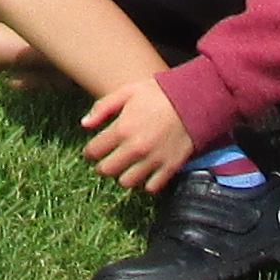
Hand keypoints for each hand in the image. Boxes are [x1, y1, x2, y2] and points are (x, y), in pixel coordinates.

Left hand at [76, 74, 195, 192]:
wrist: (195, 100)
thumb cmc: (158, 93)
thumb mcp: (127, 91)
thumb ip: (103, 107)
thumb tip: (84, 125)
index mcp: (122, 129)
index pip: (94, 151)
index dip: (89, 152)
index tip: (92, 151)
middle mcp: (135, 148)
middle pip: (107, 170)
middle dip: (103, 166)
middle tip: (106, 160)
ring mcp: (153, 160)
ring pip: (127, 182)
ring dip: (123, 176)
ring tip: (125, 167)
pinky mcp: (170, 167)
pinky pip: (152, 187)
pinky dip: (146, 183)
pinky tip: (145, 172)